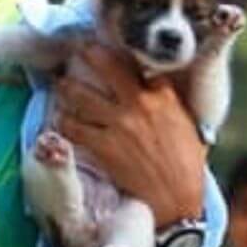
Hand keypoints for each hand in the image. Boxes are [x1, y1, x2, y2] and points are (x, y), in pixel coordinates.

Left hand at [55, 45, 206, 219]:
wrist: (177, 200)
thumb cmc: (186, 165)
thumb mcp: (187, 125)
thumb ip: (171, 103)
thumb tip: (158, 85)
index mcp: (164, 96)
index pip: (139, 62)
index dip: (122, 52)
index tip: (110, 46)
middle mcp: (140, 104)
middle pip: (107, 66)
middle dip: (88, 53)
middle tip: (77, 49)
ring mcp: (119, 125)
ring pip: (82, 95)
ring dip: (66, 88)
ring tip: (59, 84)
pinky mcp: (104, 147)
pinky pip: (74, 127)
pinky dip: (64, 121)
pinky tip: (60, 119)